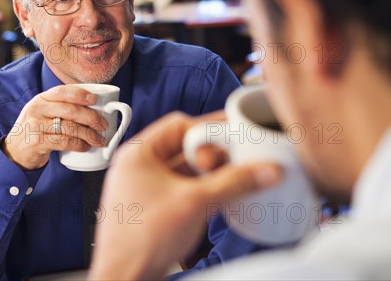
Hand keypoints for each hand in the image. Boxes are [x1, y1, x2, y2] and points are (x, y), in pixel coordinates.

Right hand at [2, 85, 108, 169]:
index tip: (94, 99)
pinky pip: (65, 142)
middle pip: (69, 110)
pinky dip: (79, 144)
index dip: (80, 94)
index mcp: (41, 99)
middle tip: (103, 124)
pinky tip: (86, 146)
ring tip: (99, 139)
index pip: (62, 91)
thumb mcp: (42, 113)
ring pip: (70, 127)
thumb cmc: (35, 130)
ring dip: (89, 134)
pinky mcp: (38, 142)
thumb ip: (60, 107)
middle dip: (91, 117)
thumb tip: (93, 108)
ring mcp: (36, 126)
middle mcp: (37, 110)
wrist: (14, 151)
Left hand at [88, 111, 281, 279]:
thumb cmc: (141, 240)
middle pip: (183, 146)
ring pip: (184, 169)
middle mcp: (138, 167)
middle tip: (238, 157)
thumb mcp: (195, 203)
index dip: (208, 128)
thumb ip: (234, 182)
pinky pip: (182, 188)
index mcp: (138, 154)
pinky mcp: (154, 208)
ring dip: (210, 172)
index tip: (234, 133)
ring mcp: (145, 188)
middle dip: (212, 152)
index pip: (178, 125)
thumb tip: (264, 169)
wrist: (125, 278)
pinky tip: (221, 194)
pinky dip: (203, 188)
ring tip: (235, 176)